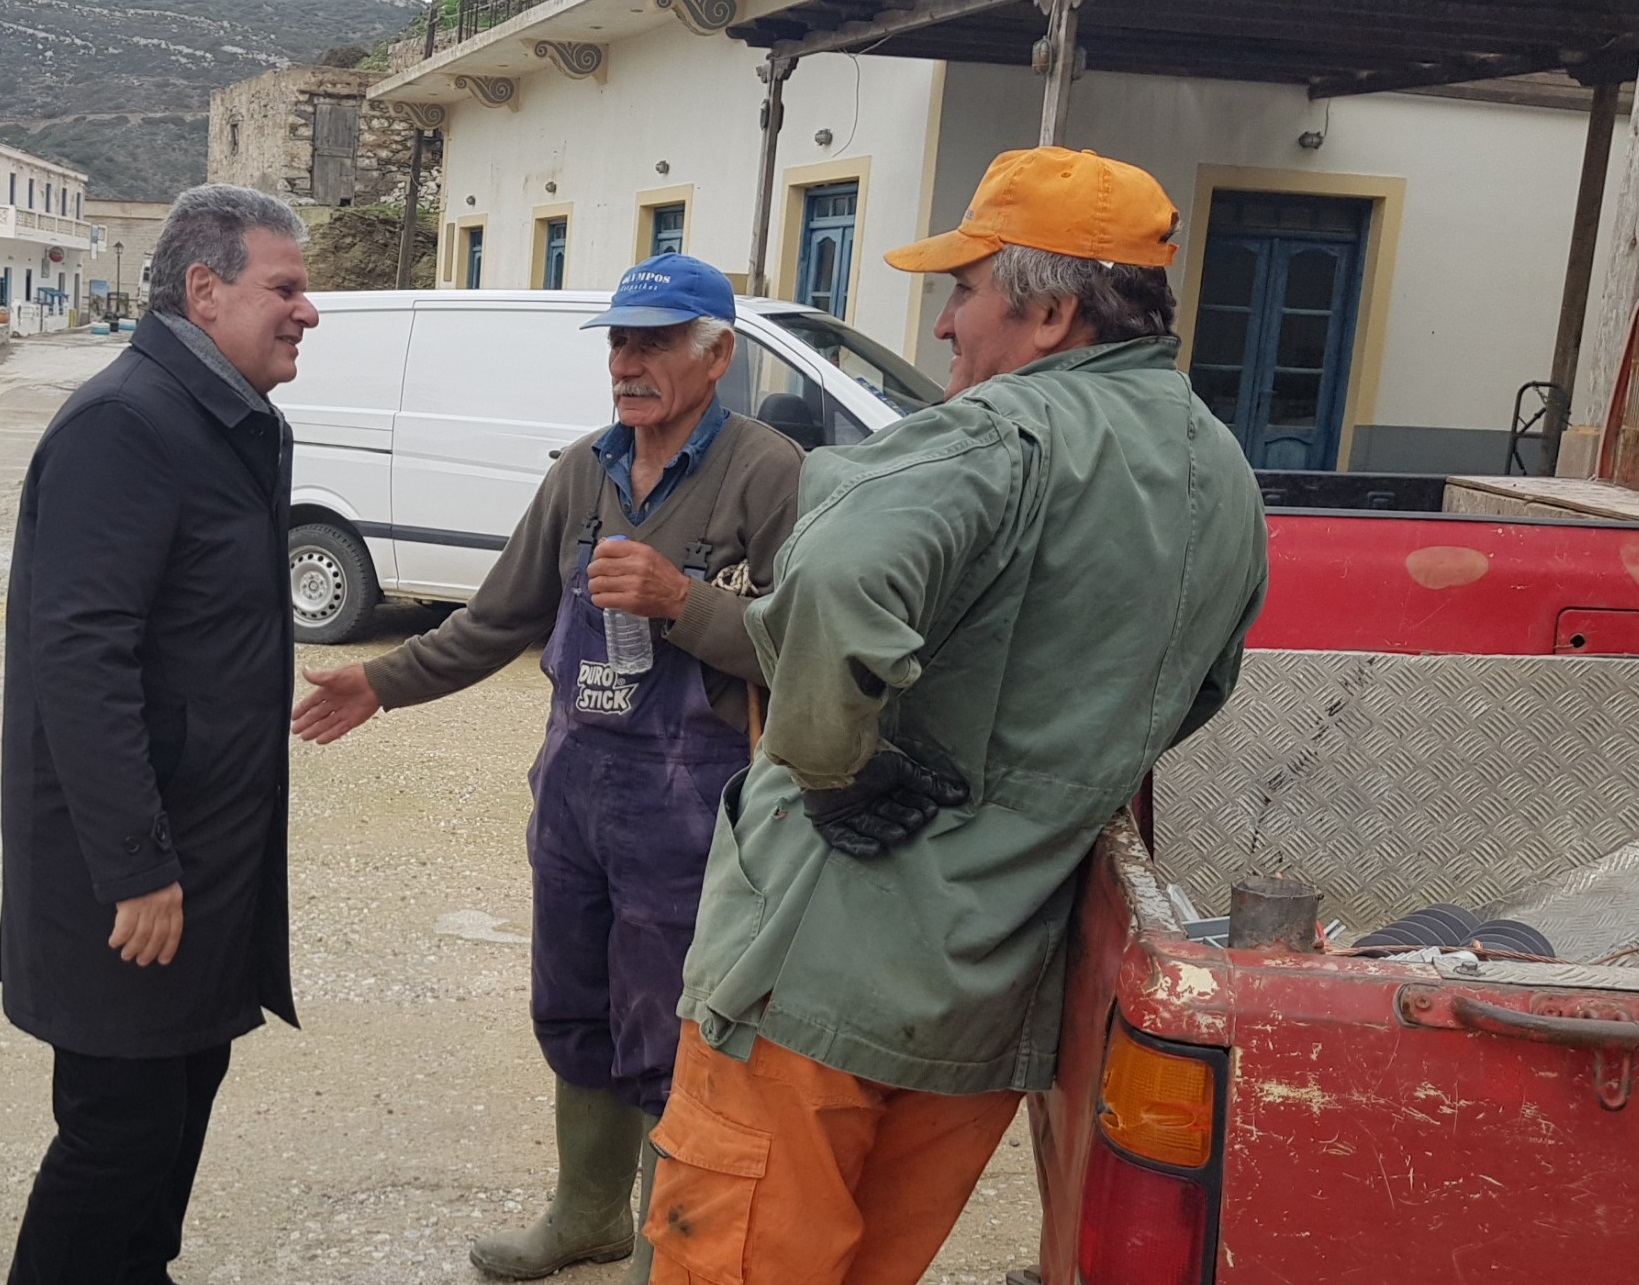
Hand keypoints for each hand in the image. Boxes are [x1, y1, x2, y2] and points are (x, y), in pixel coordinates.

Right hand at [109, 882, 182, 965]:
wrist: (136, 856)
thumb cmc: (149, 874)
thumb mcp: (165, 887)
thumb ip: (164, 905)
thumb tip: (158, 929)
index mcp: (174, 901)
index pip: (175, 930)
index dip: (169, 947)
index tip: (163, 960)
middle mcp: (162, 906)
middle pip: (158, 936)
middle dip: (149, 951)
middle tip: (141, 961)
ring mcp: (146, 905)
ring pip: (141, 935)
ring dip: (133, 948)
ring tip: (127, 955)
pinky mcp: (129, 905)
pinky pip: (125, 928)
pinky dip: (120, 938)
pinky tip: (115, 943)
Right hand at [291, 664, 380, 743]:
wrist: (378, 682)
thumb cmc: (359, 674)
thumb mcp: (335, 675)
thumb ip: (319, 677)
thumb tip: (304, 671)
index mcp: (330, 690)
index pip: (311, 702)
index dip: (302, 709)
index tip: (293, 716)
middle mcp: (336, 701)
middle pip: (317, 715)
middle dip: (306, 723)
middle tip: (295, 730)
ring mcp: (344, 711)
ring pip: (326, 724)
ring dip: (315, 730)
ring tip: (304, 737)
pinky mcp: (353, 719)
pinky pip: (339, 729)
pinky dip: (330, 735)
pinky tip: (320, 740)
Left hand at [588, 538, 690, 619]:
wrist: (679, 596)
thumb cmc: (665, 577)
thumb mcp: (650, 554)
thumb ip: (628, 550)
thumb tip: (604, 545)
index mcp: (640, 552)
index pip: (607, 547)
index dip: (597, 553)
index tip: (597, 558)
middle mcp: (636, 566)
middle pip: (599, 565)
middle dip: (592, 570)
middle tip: (594, 574)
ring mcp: (632, 585)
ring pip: (598, 583)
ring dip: (594, 585)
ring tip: (597, 587)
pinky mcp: (630, 601)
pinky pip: (603, 599)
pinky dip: (598, 599)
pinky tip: (602, 597)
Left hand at [803, 751, 968, 857]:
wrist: (831, 752)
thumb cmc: (868, 755)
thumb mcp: (904, 767)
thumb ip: (931, 782)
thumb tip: (962, 793)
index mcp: (882, 782)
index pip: (904, 799)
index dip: (917, 805)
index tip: (930, 811)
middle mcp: (865, 797)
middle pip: (888, 814)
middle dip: (902, 818)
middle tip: (914, 822)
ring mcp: (846, 809)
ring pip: (870, 826)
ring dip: (885, 832)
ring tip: (899, 834)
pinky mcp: (827, 821)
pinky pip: (843, 838)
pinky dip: (858, 844)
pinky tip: (875, 849)